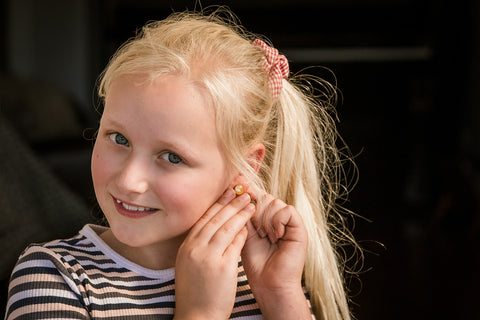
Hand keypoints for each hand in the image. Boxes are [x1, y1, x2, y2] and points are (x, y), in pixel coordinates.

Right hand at [174, 188, 254, 319]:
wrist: (196, 316)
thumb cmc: (195, 292)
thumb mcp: (189, 265)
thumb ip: (198, 247)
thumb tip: (211, 230)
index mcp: (186, 247)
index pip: (203, 219)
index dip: (216, 204)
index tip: (226, 193)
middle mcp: (195, 249)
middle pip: (214, 219)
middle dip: (229, 203)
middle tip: (241, 191)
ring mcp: (208, 257)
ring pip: (226, 227)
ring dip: (239, 213)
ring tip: (249, 203)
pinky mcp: (222, 267)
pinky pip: (235, 243)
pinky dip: (242, 231)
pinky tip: (249, 224)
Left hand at [240, 185, 310, 318]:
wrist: (269, 285)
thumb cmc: (256, 264)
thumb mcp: (245, 235)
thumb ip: (243, 215)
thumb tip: (237, 192)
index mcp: (266, 220)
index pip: (258, 197)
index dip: (247, 191)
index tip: (237, 187)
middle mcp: (279, 220)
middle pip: (265, 197)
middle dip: (256, 210)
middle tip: (256, 231)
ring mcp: (290, 224)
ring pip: (275, 202)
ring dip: (266, 218)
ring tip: (264, 236)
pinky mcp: (300, 230)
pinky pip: (288, 211)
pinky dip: (278, 221)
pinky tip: (274, 236)